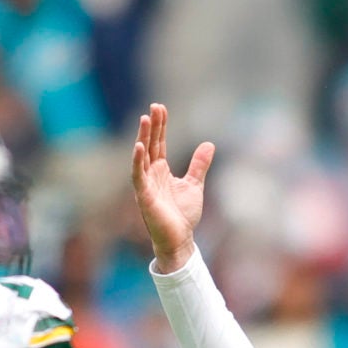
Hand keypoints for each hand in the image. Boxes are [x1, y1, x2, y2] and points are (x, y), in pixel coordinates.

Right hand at [131, 103, 212, 273]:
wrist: (180, 239)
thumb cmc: (183, 214)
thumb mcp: (194, 184)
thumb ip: (199, 164)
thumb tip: (209, 143)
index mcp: (161, 170)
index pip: (159, 143)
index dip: (160, 126)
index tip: (160, 108)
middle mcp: (151, 174)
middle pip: (151, 144)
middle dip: (152, 126)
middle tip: (154, 107)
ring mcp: (146, 184)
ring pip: (142, 156)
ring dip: (143, 137)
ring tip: (144, 119)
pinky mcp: (144, 196)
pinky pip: (138, 175)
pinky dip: (137, 161)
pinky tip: (139, 147)